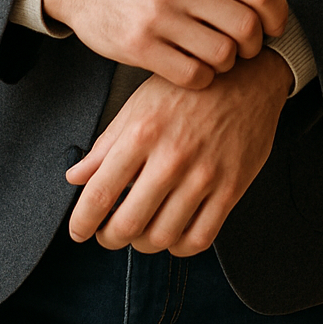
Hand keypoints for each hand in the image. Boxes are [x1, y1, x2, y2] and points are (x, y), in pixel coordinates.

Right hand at [43, 0, 287, 88]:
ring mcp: (157, 15)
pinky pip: (193, 76)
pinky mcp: (139, 46)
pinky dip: (202, 77)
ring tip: (215, 54)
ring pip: (222, 56)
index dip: (277, 15)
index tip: (273, 27)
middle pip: (246, 28)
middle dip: (253, 45)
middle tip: (243, 46)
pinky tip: (193, 65)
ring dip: (226, 63)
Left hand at [65, 50, 291, 255]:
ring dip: (143, 244)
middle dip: (110, 238)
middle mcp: (172, 157)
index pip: (100, 194)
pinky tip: (172, 233)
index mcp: (142, 132)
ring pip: (163, 237)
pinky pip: (200, 238)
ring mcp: (205, 175)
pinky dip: (180, 247)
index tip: (78, 232)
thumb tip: (75, 177)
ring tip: (139, 231)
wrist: (247, 76)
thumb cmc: (186, 90)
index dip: (82, 222)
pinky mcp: (232, 188)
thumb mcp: (139, 104)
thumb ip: (106, 144)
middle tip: (107, 235)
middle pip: (129, 224)